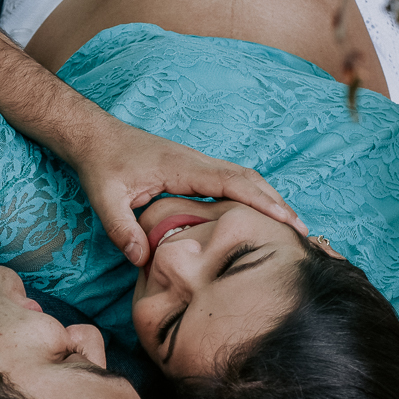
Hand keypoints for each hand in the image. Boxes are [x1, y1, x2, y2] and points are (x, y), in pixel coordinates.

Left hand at [69, 117, 306, 264]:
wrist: (96, 137)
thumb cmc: (102, 165)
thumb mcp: (104, 199)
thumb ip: (122, 229)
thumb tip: (142, 260)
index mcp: (182, 166)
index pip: (231, 182)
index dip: (260, 201)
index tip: (285, 220)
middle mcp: (197, 161)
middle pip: (248, 178)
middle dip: (276, 202)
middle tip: (302, 231)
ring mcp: (198, 163)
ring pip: (244, 177)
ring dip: (268, 198)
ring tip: (291, 225)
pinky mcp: (194, 168)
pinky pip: (231, 180)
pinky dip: (252, 194)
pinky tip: (260, 212)